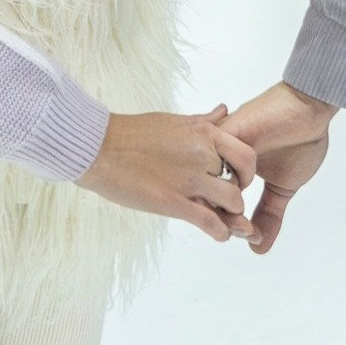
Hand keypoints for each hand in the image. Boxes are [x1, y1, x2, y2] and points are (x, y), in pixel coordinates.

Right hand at [79, 110, 257, 239]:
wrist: (98, 148)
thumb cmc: (131, 133)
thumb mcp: (173, 120)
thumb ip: (203, 121)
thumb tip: (223, 110)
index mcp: (204, 133)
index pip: (246, 155)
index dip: (246, 171)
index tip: (236, 177)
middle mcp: (202, 155)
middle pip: (240, 182)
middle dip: (236, 194)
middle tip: (224, 201)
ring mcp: (189, 180)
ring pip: (232, 203)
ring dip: (232, 215)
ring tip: (222, 218)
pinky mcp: (174, 203)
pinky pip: (211, 222)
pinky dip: (221, 232)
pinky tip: (219, 234)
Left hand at [221, 82, 336, 253]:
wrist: (311, 109)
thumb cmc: (300, 142)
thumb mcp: (283, 189)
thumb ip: (269, 217)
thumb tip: (257, 247)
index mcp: (230, 170)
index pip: (217, 202)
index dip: (228, 224)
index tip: (249, 236)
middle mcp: (220, 158)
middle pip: (206, 195)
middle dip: (223, 220)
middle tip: (245, 232)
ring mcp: (221, 145)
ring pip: (208, 181)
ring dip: (225, 206)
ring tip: (243, 220)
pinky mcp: (227, 132)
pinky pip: (216, 160)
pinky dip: (228, 181)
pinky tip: (241, 192)